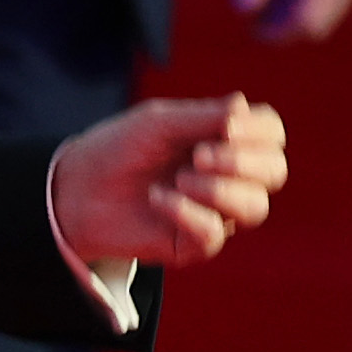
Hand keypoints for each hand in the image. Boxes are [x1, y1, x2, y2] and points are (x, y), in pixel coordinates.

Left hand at [49, 93, 286, 267]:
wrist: (77, 189)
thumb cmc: (119, 148)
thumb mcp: (159, 123)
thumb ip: (204, 117)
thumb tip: (245, 107)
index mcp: (224, 140)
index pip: (271, 134)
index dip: (260, 131)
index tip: (227, 127)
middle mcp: (228, 176)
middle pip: (275, 171)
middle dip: (243, 162)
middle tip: (199, 155)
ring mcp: (215, 211)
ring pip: (255, 207)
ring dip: (220, 190)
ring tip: (179, 179)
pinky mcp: (193, 243)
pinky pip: (213, 233)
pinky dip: (187, 212)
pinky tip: (158, 199)